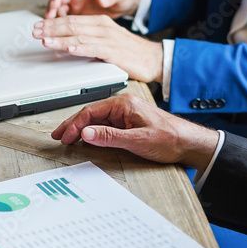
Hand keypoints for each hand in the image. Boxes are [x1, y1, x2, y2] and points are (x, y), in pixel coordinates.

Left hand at [32, 15, 162, 81]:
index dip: (53, 22)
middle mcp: (103, 27)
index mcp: (100, 22)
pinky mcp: (113, 51)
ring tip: (44, 40)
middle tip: (34, 31)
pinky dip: (80, 47)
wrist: (153, 58)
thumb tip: (68, 42)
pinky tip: (69, 48)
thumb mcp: (106, 41)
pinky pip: (94, 48)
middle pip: (72, 24)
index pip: (72, 19)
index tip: (38, 26)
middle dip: (51, 28)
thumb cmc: (129, 51)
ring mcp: (108, 38)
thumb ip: (89, 39)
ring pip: (79, 35)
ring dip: (60, 38)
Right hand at [52, 94, 219, 168]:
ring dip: (81, 129)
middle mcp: (123, 106)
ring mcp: (125, 114)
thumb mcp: (137, 140)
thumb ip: (109, 136)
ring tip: (66, 138)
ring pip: (96, 119)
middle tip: (58, 136)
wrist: (188, 143)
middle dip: (72, 124)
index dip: (74, 124)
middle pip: (91, 114)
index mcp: (124, 104)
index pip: (91, 111)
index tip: (65, 136)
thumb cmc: (169, 138)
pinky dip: (92, 132)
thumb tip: (86, 132)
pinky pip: (105, 125)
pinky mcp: (128, 122)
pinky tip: (85, 138)